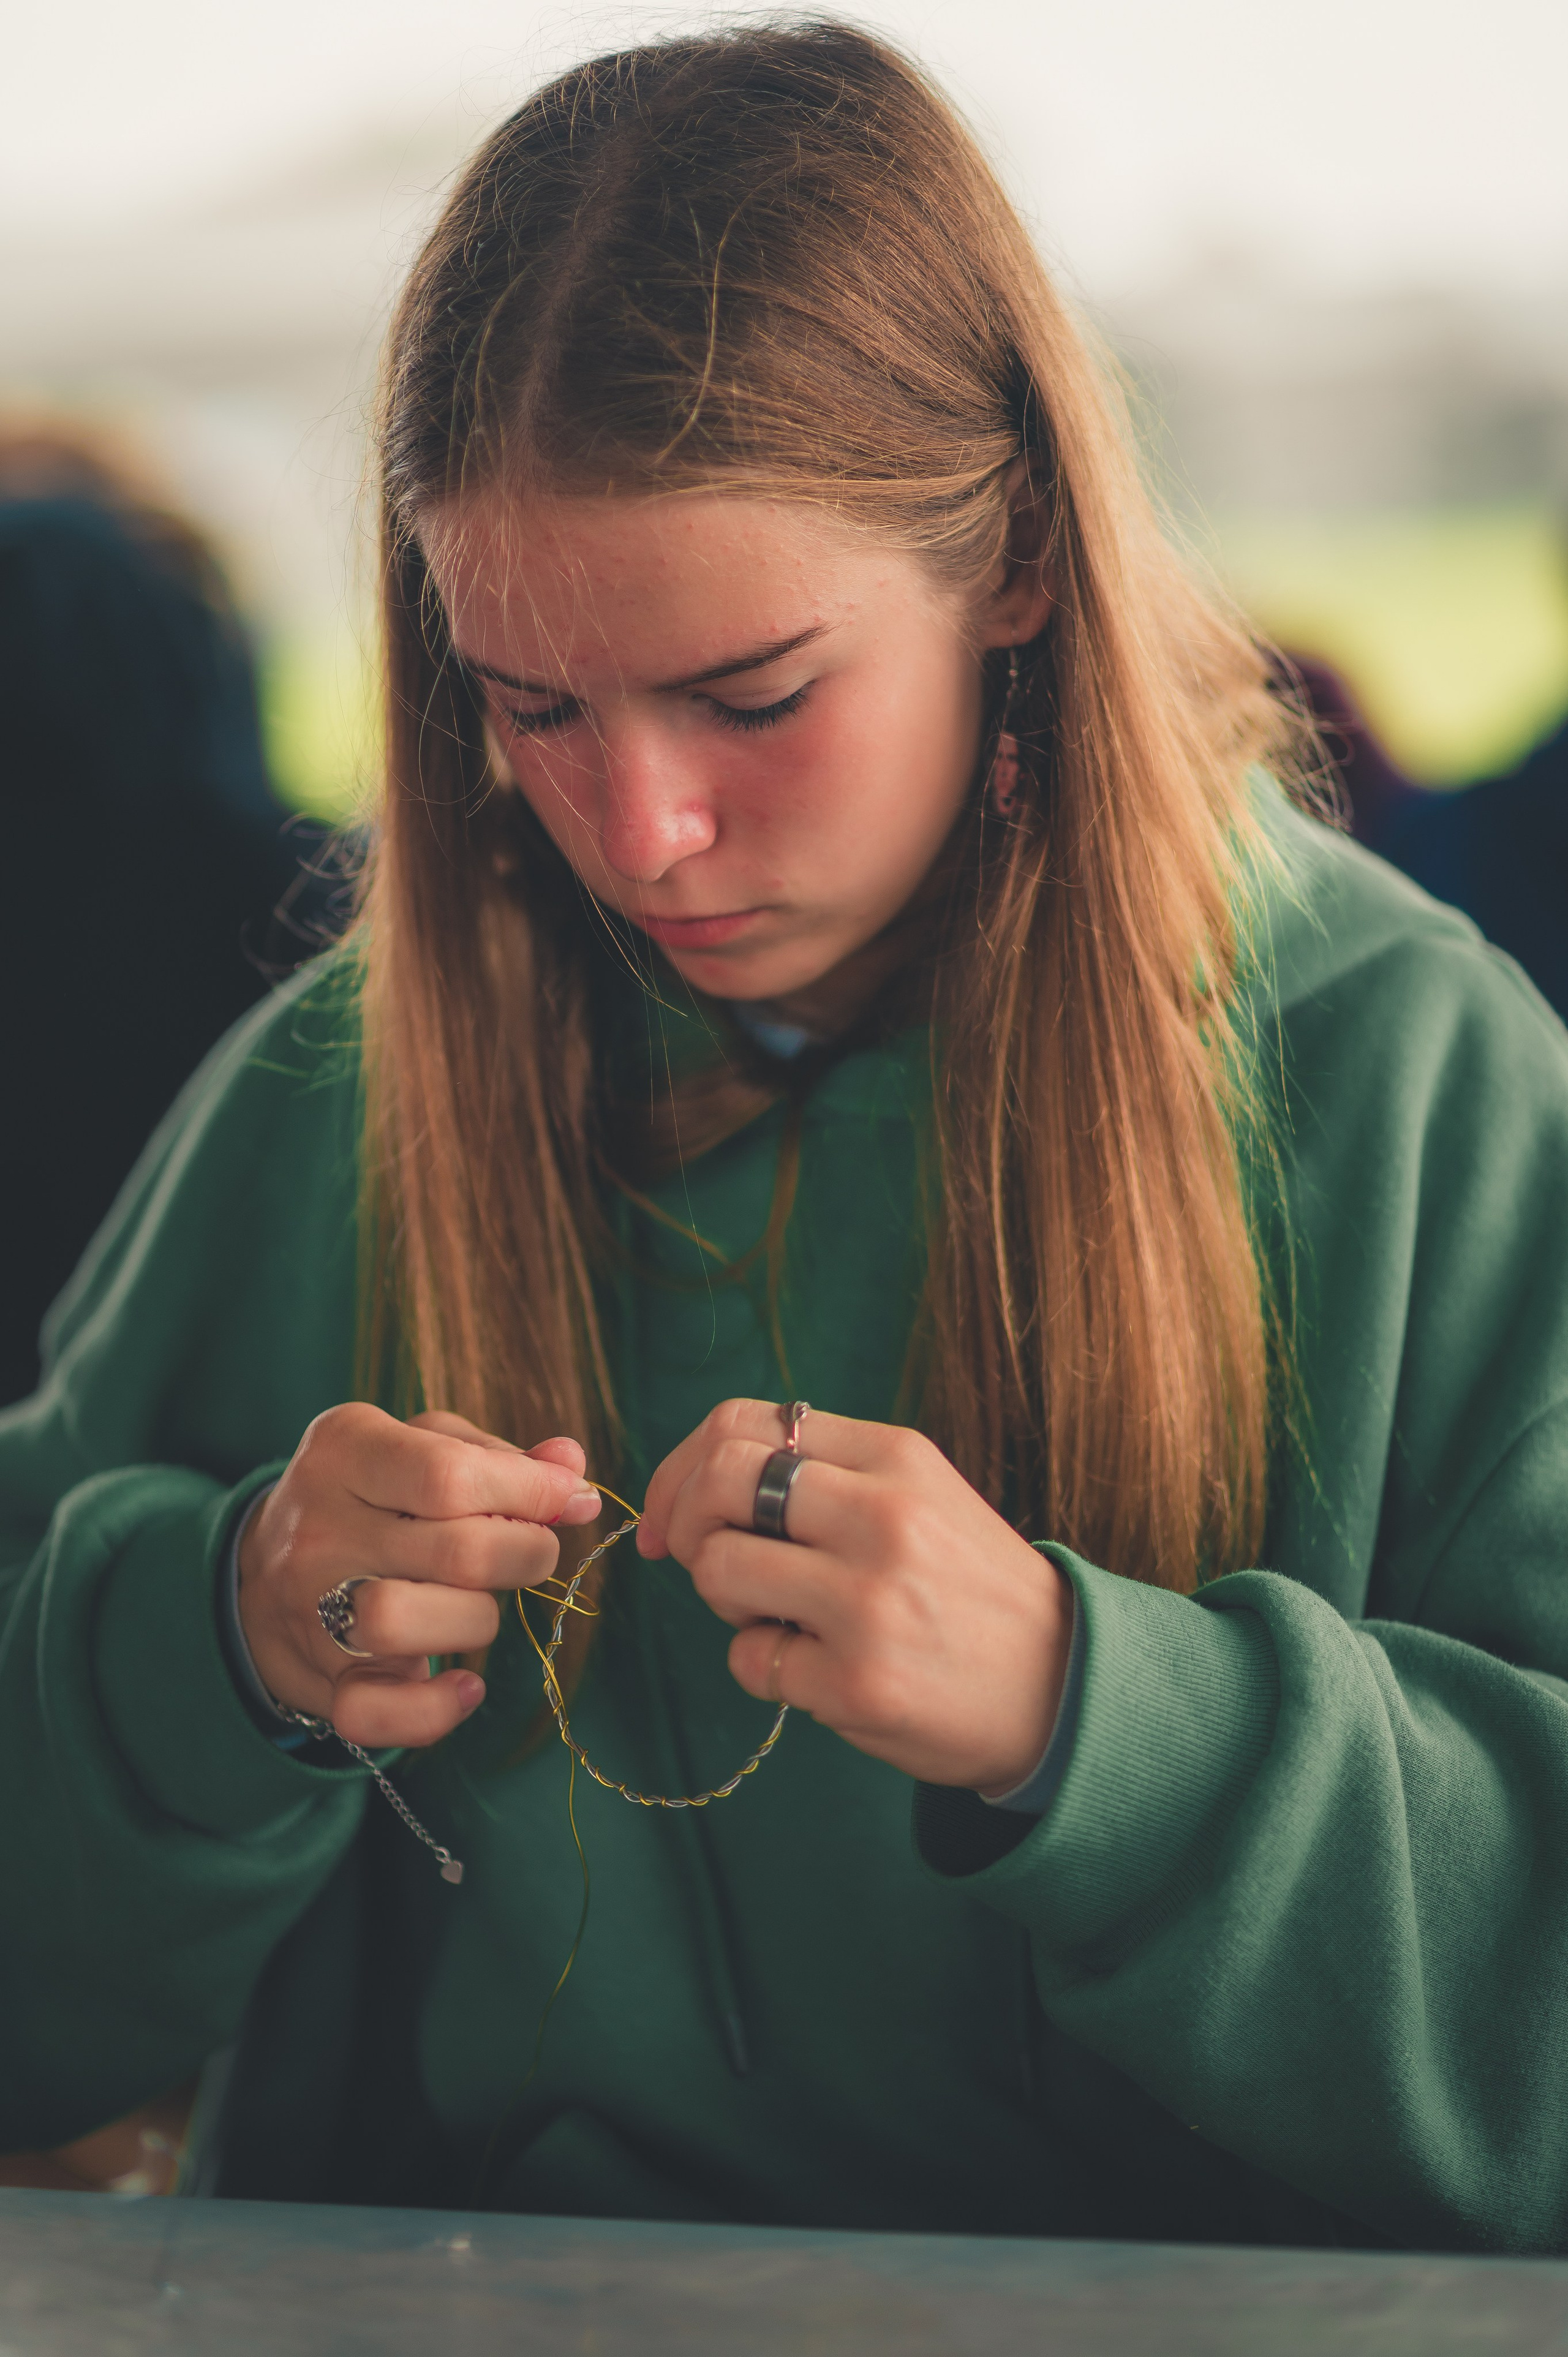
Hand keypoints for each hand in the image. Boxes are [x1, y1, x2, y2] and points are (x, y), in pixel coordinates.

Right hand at [236, 1404, 601, 1748]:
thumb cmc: (373, 1495)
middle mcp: (318, 1527)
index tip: (566, 1497)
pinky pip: (374, 1713)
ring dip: (477, 1619)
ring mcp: (310, 1607)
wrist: (263, 1568)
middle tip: (529, 1551)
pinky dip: (434, 1711)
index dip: (531, 1490)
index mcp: (346, 1450)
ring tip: (478, 1603)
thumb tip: (572, 1472)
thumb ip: (501, 1456)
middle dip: (524, 1554)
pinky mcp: (318, 1679)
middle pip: (455, 1554)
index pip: (450, 1475)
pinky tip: (466, 1685)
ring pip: (406, 1626)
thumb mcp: (424, 1447)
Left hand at [639, 1400, 1071, 1791]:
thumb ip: (825, 1475)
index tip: (675, 1511)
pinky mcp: (857, 1683)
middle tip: (701, 1560)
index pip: (743, 1422)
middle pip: (718, 1480)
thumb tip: (695, 1483)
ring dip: (723, 1599)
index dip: (683, 1466)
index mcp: (895, 1457)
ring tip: (776, 1616)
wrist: (1060, 1686)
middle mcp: (882, 1517)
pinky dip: (762, 1666)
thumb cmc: (969, 1588)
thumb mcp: (919, 1496)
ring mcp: (868, 1602)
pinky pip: (749, 1660)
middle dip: (685, 1522)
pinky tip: (816, 1670)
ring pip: (719, 1570)